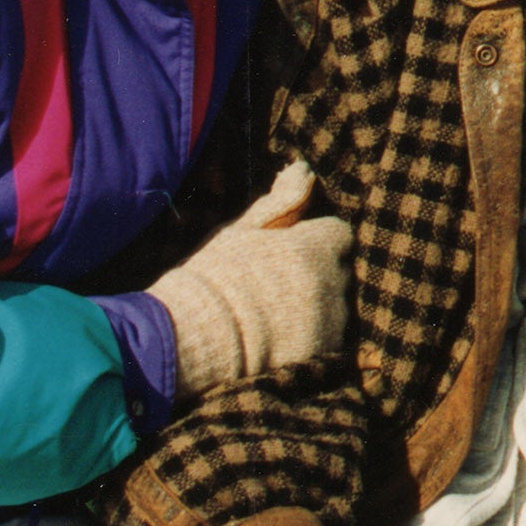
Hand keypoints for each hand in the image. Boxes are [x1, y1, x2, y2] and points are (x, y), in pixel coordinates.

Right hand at [149, 160, 353, 398]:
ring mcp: (329, 323)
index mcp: (315, 250)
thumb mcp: (241, 231)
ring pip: (336, 305)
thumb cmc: (209, 278)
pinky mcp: (320, 356)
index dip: (312, 239)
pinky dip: (311, 336)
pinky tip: (277, 339)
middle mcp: (331, 285)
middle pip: (339, 269)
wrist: (185, 341)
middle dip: (316, 272)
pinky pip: (328, 338)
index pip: (337, 233)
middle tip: (272, 284)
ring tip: (270, 314)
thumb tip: (304, 169)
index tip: (285, 251)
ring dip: (316, 305)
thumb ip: (281, 201)